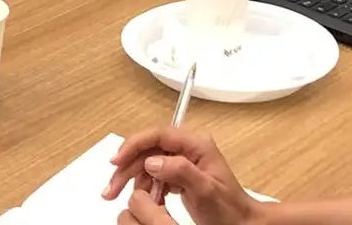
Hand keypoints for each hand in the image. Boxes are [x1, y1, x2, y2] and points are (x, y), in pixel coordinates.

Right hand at [106, 129, 264, 224]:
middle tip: (111, 188)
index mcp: (197, 144)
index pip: (158, 135)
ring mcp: (184, 160)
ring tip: (121, 196)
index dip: (134, 144)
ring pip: (148, 161)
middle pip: (149, 148)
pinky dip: (145, 187)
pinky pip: (155, 174)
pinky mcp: (180, 173)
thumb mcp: (205, 191)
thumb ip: (180, 172)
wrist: (241, 224)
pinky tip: (143, 199)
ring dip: (133, 178)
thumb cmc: (229, 209)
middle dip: (127, 167)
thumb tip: (153, 161)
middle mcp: (189, 147)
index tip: (117, 160)